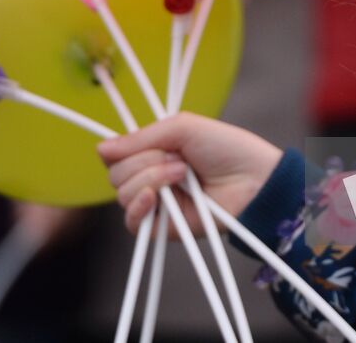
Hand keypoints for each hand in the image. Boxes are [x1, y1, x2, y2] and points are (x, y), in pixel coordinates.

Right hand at [97, 111, 281, 237]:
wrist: (254, 180)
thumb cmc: (227, 148)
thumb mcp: (182, 127)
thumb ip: (140, 137)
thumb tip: (101, 148)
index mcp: (154, 152)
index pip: (116, 154)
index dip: (119, 149)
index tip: (133, 144)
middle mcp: (151, 177)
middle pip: (116, 173)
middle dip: (144, 161)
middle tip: (177, 158)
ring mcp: (157, 203)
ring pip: (123, 193)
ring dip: (151, 177)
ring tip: (182, 173)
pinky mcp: (163, 227)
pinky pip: (132, 222)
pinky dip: (139, 205)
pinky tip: (155, 196)